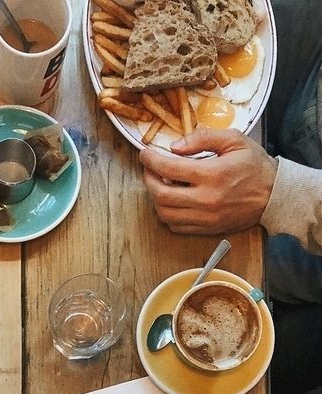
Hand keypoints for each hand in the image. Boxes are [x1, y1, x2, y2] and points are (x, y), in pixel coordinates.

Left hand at [140, 128, 277, 234]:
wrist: (274, 196)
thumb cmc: (254, 165)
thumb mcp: (234, 140)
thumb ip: (203, 138)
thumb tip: (174, 147)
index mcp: (212, 174)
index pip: (169, 168)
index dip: (151, 160)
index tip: (144, 154)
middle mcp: (206, 199)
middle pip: (161, 194)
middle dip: (148, 179)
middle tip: (149, 169)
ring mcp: (205, 218)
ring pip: (165, 213)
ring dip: (155, 198)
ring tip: (159, 184)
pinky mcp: (206, 229)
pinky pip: (176, 226)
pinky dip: (167, 214)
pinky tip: (171, 200)